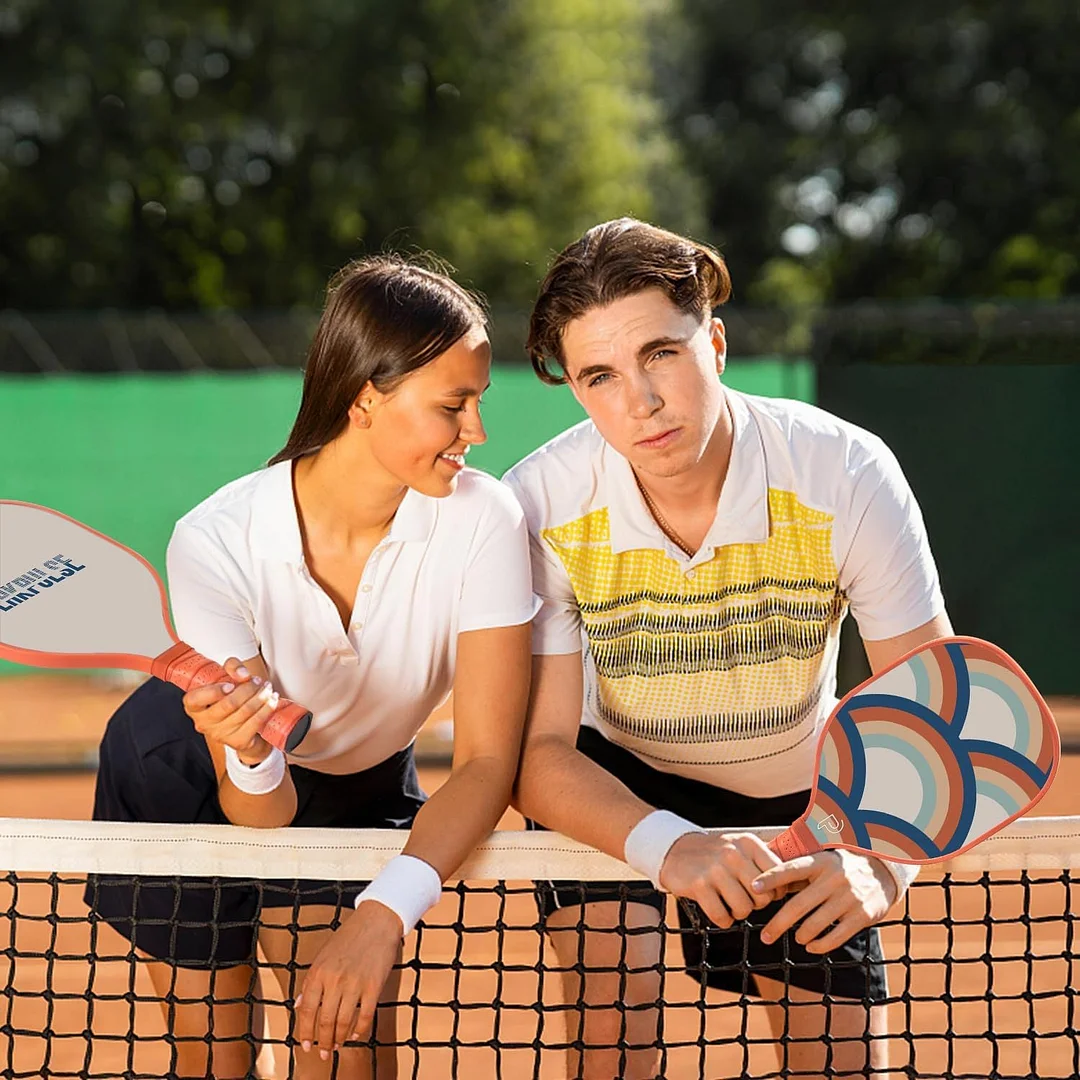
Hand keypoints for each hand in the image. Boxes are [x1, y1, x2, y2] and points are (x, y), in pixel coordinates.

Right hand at [182, 656, 277, 761]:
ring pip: (245, 711)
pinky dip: (268, 708)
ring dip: (261, 696)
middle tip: (257, 681)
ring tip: (267, 688)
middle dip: (248, 689)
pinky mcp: (238, 741)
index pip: (195, 699)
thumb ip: (232, 667)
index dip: (213, 692)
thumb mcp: (227, 677)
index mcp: (194, 706)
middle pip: (229, 703)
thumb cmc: (231, 698)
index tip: (230, 685)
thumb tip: (242, 674)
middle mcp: (204, 722)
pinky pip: (256, 721)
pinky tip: (272, 700)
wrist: (244, 726)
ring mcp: (220, 734)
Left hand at [295, 900, 402, 1058]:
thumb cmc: (350, 936)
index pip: (307, 1010)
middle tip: (324, 1051)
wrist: (377, 920)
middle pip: (325, 1020)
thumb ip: (312, 980)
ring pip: (343, 1021)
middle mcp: (334, 979)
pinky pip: (365, 1015)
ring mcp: (355, 983)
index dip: (305, 1031)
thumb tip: (300, 1004)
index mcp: (319, 971)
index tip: (305, 1044)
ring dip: (340, 1038)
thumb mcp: (324, 955)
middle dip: (323, 1040)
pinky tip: (356, 1034)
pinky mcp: (374, 986)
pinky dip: (359, 1029)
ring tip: (338, 1045)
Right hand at [658, 831, 783, 927]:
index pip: (778, 876)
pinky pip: (722, 917)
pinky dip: (722, 919)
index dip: (774, 891)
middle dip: (756, 905)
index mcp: (748, 843)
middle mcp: (733, 853)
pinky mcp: (699, 885)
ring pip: (744, 909)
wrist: (675, 850)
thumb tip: (793, 885)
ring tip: (729, 902)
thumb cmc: (715, 855)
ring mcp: (715, 869)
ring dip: (738, 913)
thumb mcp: (740, 848)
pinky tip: (716, 907)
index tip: (763, 892)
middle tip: (744, 898)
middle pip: (763, 897)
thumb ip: (764, 863)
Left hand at [751, 850, 896, 952]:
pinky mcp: (863, 915)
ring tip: (796, 938)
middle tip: (765, 937)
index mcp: (820, 862)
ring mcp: (849, 897)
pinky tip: (811, 946)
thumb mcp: (820, 862)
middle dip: (778, 923)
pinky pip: (836, 937)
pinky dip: (820, 945)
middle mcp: (834, 878)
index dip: (771, 878)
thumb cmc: (840, 868)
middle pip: (798, 905)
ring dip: (801, 935)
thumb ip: (795, 873)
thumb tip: (761, 882)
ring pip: (815, 924)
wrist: (882, 872)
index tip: (753, 887)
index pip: (791, 869)